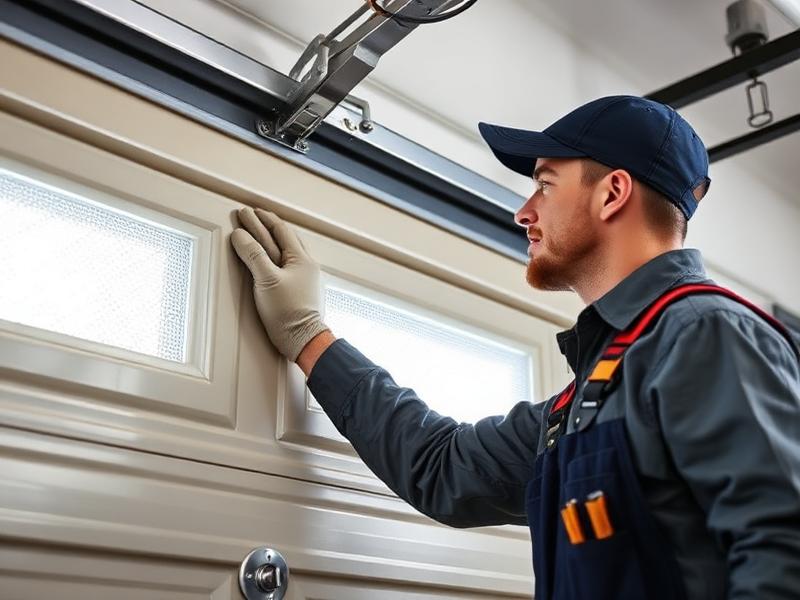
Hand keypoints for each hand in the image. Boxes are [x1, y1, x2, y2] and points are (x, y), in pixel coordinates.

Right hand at [231, 207, 328, 361]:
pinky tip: (275, 258)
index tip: (248, 212)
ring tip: (262, 230)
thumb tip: (239, 235)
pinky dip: (277, 254)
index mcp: (301, 258)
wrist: (302, 339)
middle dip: (265, 225)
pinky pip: (288, 263)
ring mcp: (304, 277)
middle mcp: (306, 264)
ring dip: (273, 238)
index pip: (280, 230)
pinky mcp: (300, 290)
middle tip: (248, 216)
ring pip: (288, 250)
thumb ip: (252, 255)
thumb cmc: (287, 311)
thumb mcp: (266, 279)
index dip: (263, 219)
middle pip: (284, 237)